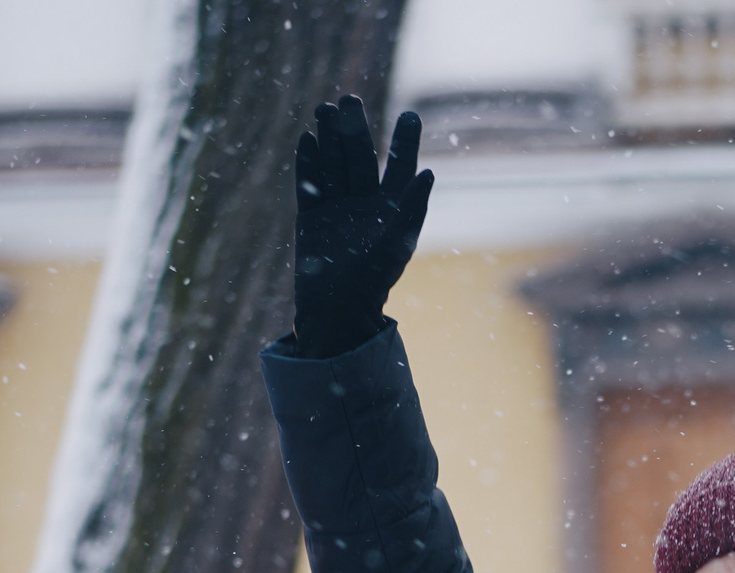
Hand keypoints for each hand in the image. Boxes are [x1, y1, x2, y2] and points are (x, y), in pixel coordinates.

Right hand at [290, 95, 431, 357]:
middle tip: (349, 100)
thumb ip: (412, 208)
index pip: (399, 168)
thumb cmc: (374, 281)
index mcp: (390, 210)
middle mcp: (364, 205)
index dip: (404, 143)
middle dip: (354, 130)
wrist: (337, 310)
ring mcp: (336, 209)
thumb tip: (429, 173)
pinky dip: (308, 163)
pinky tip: (306, 139)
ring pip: (333, 166)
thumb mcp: (398, 244)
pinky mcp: (311, 218)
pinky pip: (309, 185)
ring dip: (329, 138)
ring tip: (324, 109)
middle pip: (359, 158)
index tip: (410, 115)